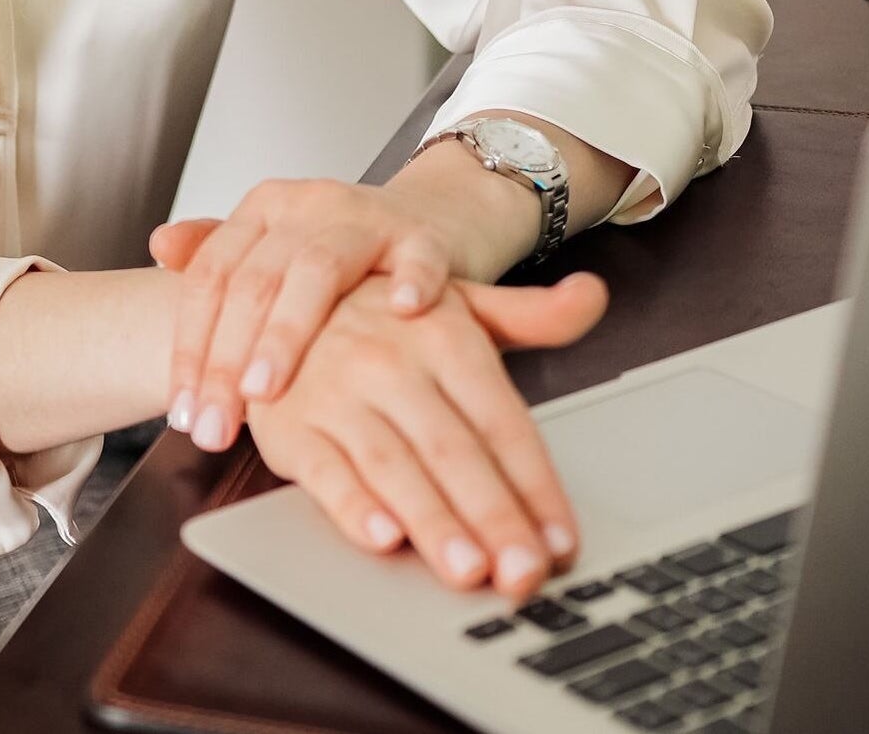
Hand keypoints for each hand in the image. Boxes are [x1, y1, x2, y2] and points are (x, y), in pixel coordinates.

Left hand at [147, 178, 456, 451]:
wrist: (432, 219)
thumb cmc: (344, 255)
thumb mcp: (275, 249)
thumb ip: (217, 256)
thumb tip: (158, 245)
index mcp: (262, 211)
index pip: (210, 278)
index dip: (189, 347)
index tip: (182, 412)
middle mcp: (308, 207)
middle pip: (253, 282)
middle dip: (226, 361)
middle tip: (212, 426)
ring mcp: (367, 219)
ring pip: (317, 269)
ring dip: (287, 333)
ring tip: (264, 390)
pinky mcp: (425, 236)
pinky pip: (420, 258)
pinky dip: (413, 281)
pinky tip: (403, 314)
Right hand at [239, 269, 607, 601]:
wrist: (276, 297)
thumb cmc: (383, 320)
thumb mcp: (458, 304)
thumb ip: (532, 313)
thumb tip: (592, 295)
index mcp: (443, 336)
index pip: (502, 421)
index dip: (534, 483)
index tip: (561, 540)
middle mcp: (390, 363)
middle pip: (453, 449)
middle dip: (492, 516)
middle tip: (523, 573)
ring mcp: (336, 394)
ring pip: (392, 465)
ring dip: (432, 522)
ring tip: (466, 571)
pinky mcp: (289, 426)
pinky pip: (322, 469)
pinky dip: (351, 505)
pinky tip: (382, 537)